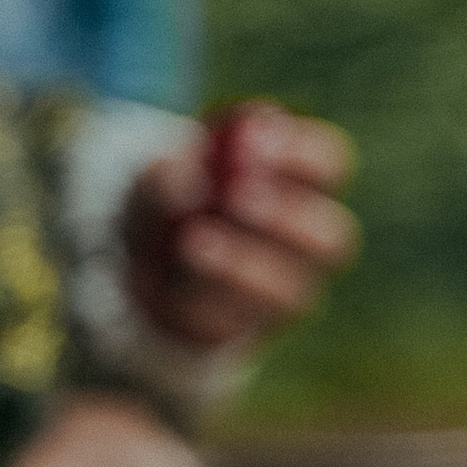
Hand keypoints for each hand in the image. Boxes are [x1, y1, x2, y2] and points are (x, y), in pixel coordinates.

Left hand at [123, 102, 357, 353]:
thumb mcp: (156, 176)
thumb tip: (190, 178)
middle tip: (236, 194)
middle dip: (286, 215)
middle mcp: (304, 244)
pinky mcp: (238, 329)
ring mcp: (279, 293)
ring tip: (192, 240)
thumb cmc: (166, 198)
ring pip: (290, 293)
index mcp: (301, 186)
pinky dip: (197, 297)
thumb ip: (169, 174)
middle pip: (331, 237)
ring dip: (242, 265)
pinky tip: (173, 276)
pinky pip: (231, 323)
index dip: (298, 153)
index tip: (248, 138)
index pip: (329, 164)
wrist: (135, 261)